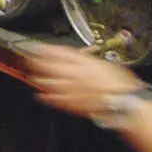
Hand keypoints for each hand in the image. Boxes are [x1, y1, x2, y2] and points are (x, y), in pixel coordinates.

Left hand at [27, 46, 143, 119]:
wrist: (125, 102)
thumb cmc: (121, 84)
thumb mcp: (107, 64)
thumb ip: (91, 61)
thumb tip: (83, 57)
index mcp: (85, 63)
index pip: (61, 53)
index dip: (47, 50)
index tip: (37, 47)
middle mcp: (77, 74)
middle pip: (52, 66)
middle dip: (38, 63)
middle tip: (27, 59)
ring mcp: (74, 90)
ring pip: (51, 83)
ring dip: (38, 79)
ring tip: (30, 76)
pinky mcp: (74, 104)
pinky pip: (57, 100)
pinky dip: (47, 98)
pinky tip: (40, 96)